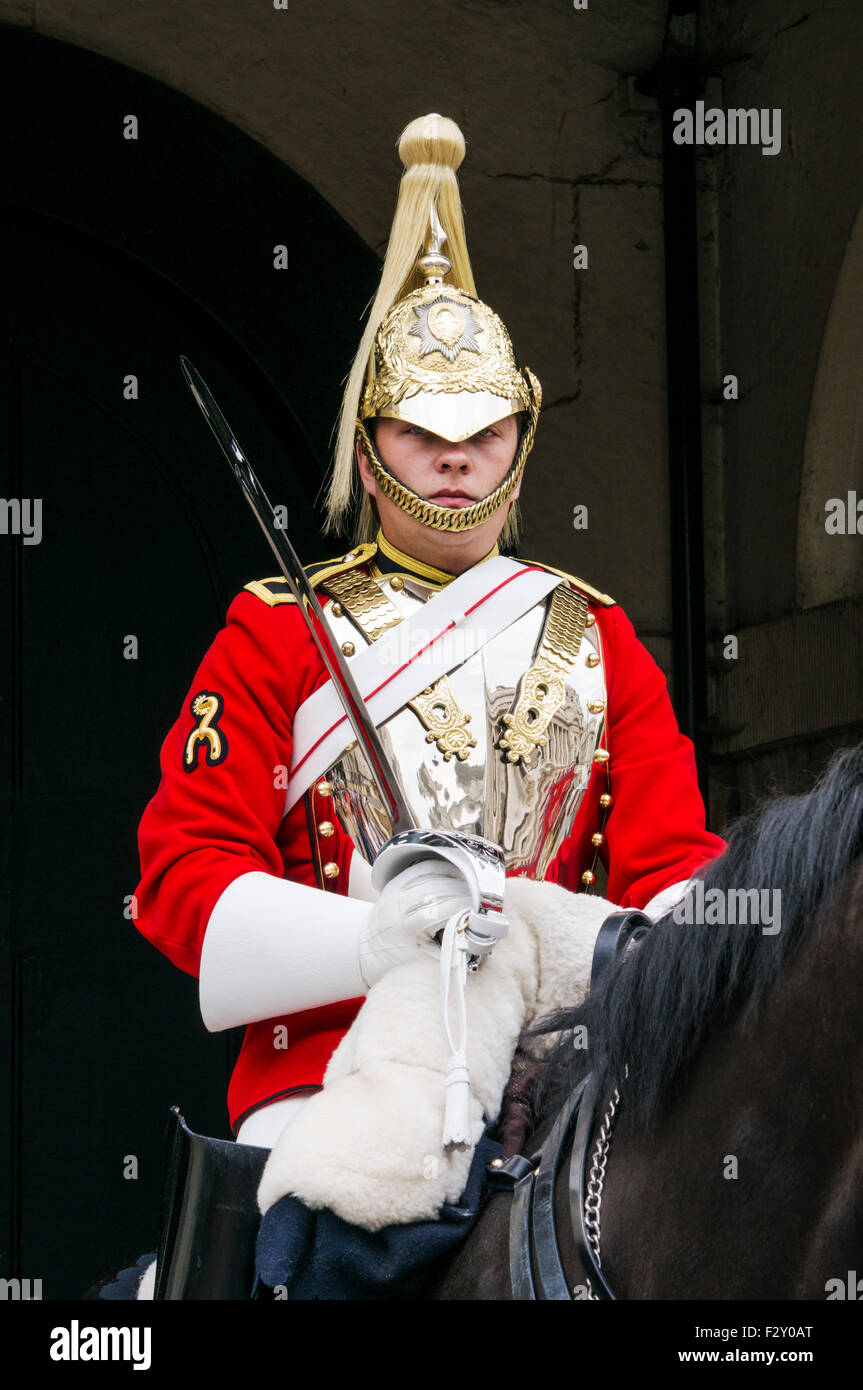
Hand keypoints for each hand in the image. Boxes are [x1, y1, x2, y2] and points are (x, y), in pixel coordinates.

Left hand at [358, 859, 472, 988]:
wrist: (366, 952)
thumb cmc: (398, 963)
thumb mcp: (424, 965)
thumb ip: (450, 951)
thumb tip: (478, 938)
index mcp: (406, 926)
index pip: (445, 909)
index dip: (468, 909)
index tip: (484, 913)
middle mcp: (399, 903)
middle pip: (442, 887)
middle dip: (467, 891)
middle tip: (484, 898)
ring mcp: (396, 888)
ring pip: (434, 873)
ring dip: (458, 876)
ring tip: (475, 885)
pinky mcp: (396, 881)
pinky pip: (423, 867)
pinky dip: (443, 867)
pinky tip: (458, 872)